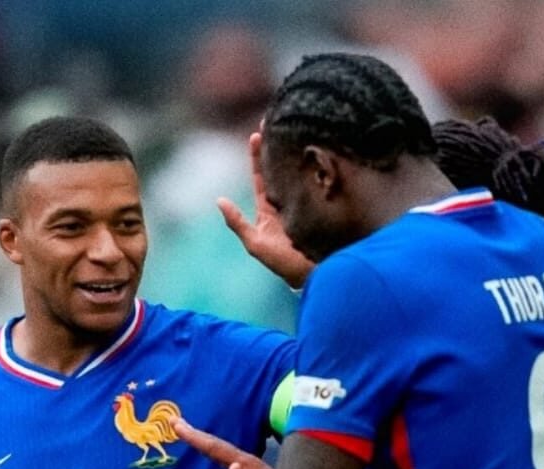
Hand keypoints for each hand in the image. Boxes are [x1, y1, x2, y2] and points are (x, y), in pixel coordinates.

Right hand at [171, 417, 273, 468]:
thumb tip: (232, 467)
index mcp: (249, 467)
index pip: (217, 449)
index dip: (196, 438)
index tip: (177, 425)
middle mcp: (249, 466)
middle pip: (218, 446)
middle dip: (196, 435)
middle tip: (174, 421)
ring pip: (223, 453)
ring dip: (205, 443)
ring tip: (185, 432)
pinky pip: (230, 464)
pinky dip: (216, 457)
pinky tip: (208, 456)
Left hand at [217, 130, 315, 288]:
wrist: (319, 275)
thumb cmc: (285, 265)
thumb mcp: (257, 245)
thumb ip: (238, 223)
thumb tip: (218, 200)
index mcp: (270, 209)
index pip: (261, 177)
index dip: (256, 157)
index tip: (256, 134)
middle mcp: (289, 201)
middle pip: (281, 167)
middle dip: (277, 144)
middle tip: (276, 118)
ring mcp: (307, 200)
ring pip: (300, 169)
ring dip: (297, 148)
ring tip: (295, 125)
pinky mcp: (325, 201)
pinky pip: (320, 178)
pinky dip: (318, 162)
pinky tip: (318, 145)